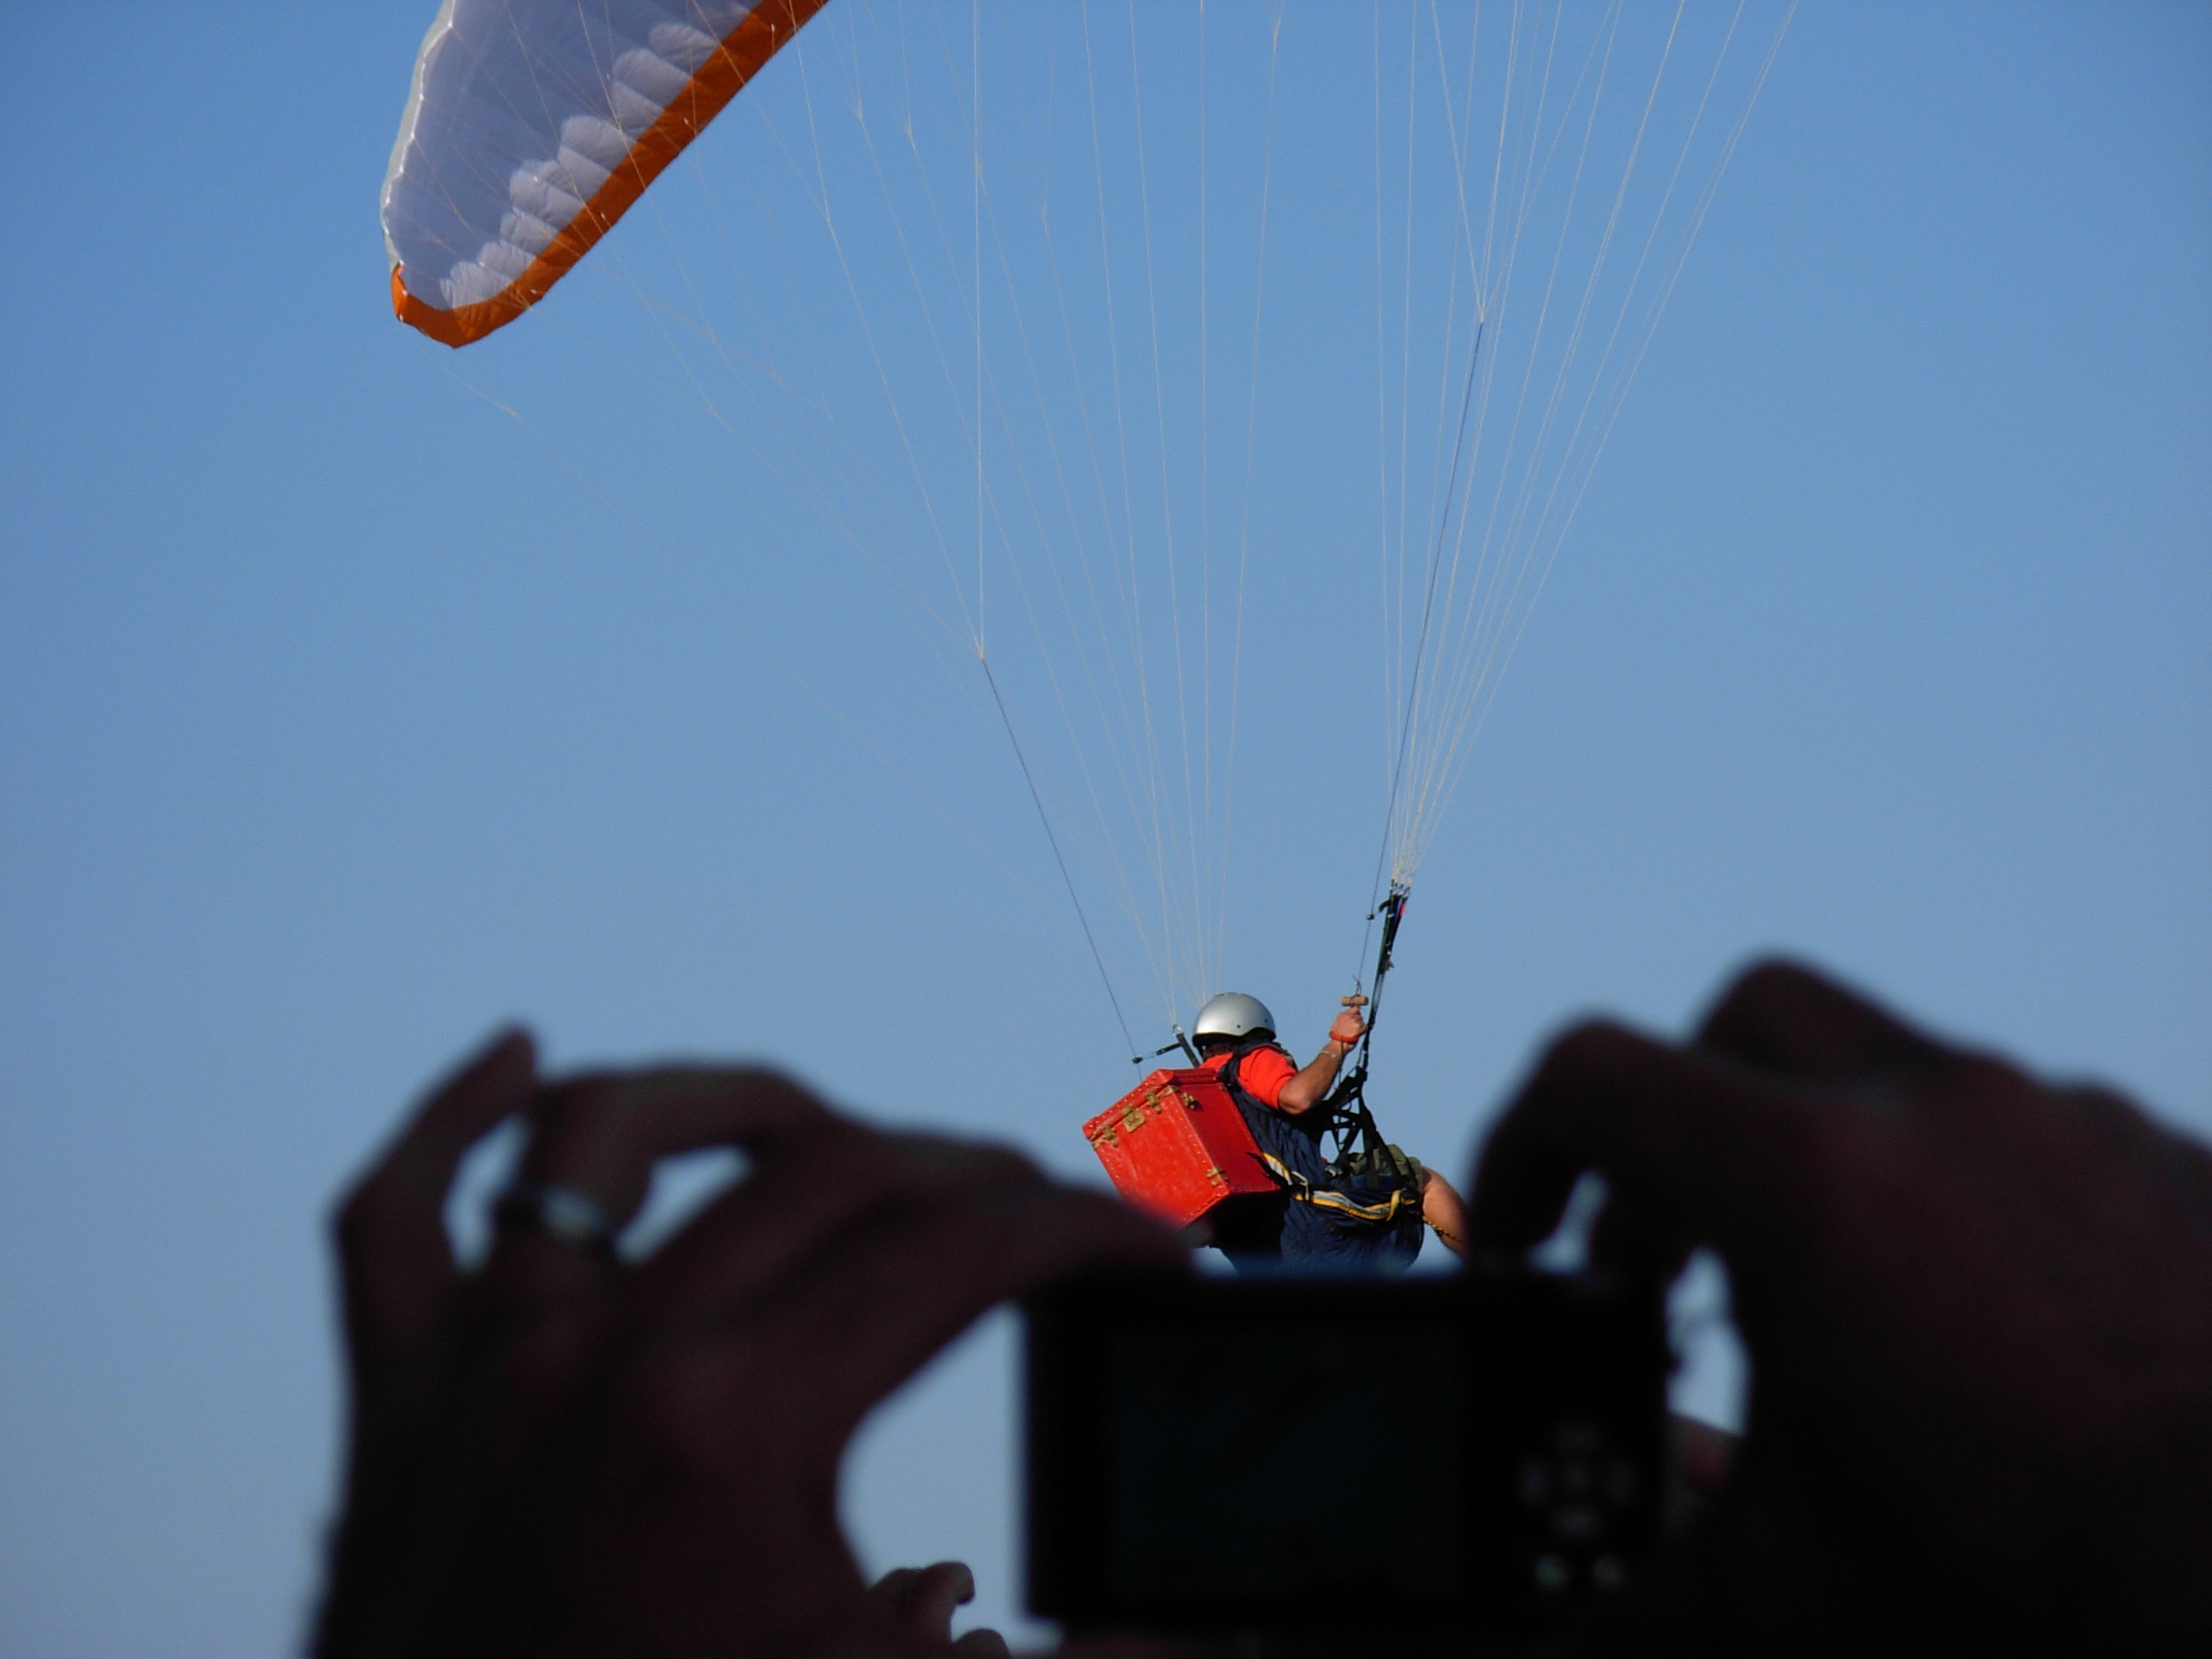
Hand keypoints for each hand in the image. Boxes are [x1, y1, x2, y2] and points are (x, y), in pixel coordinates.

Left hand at [314, 1031, 1185, 1658]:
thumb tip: (1192, 1647)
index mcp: (730, 1425)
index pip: (956, 1255)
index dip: (1082, 1234)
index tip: (1152, 1251)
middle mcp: (598, 1356)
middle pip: (827, 1172)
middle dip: (969, 1173)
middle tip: (1042, 1215)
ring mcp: (483, 1365)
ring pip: (600, 1139)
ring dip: (729, 1101)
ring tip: (816, 1120)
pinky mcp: (398, 1407)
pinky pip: (391, 1220)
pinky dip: (446, 1126)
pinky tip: (513, 1060)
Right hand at [1328, 1009, 1365, 1048]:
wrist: (1338, 1044)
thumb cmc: (1337, 1036)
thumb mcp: (1337, 1023)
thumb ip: (1345, 1017)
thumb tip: (1353, 1015)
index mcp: (1342, 1015)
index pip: (1355, 1008)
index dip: (1357, 1013)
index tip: (1358, 1016)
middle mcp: (1348, 1016)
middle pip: (1359, 1016)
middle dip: (1358, 1022)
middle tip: (1354, 1029)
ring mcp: (1354, 1021)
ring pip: (1362, 1022)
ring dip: (1360, 1027)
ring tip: (1354, 1033)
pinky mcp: (1359, 1027)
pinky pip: (1365, 1027)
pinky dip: (1363, 1031)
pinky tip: (1358, 1034)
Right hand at [1470, 961, 2211, 1653]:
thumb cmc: (2048, 1588)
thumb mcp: (1782, 1603)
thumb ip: (1631, 1593)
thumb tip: (1562, 1620)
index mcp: (1813, 1184)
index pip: (1595, 1080)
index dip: (1521, 1152)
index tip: (1525, 1245)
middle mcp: (1943, 1113)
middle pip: (1750, 1022)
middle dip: (1680, 1122)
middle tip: (1668, 1253)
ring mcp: (2074, 1128)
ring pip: (1904, 1077)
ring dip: (1832, 1166)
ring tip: (1836, 1315)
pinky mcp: (2176, 1173)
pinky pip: (2036, 1141)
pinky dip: (1967, 1208)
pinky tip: (1984, 1338)